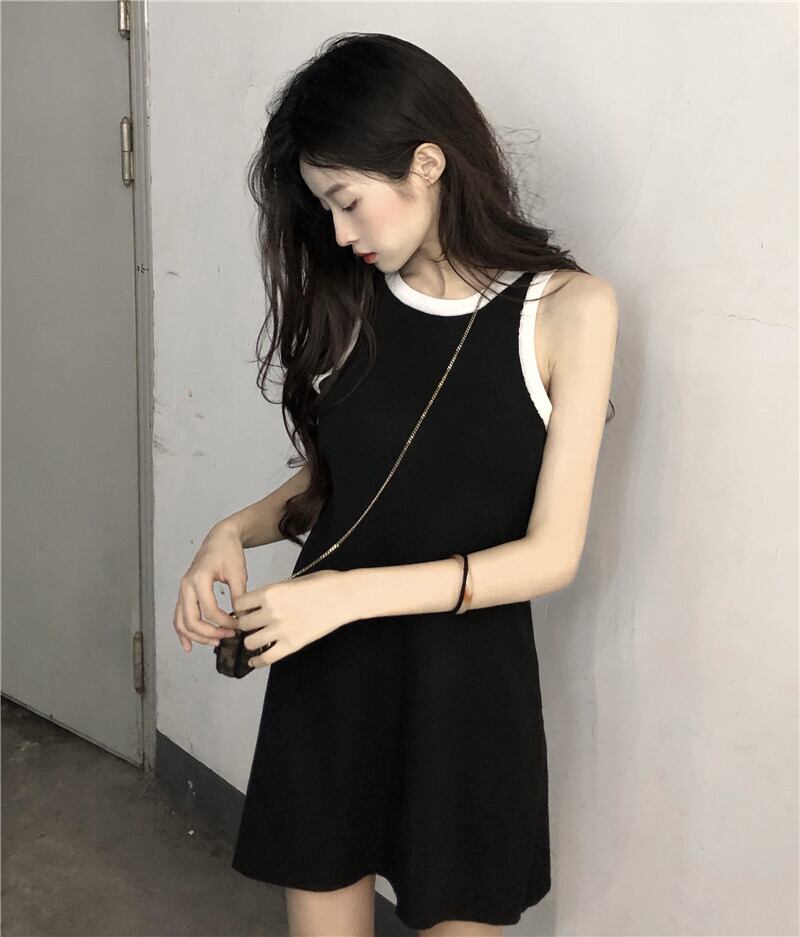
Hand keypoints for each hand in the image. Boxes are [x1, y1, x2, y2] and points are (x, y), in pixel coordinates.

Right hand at [172, 522, 247, 652]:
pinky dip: (182, 632)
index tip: (239, 625)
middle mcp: (186, 586)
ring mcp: (183, 590)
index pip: (209, 610)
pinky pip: (178, 616)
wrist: (220, 539)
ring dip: (196, 636)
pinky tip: (188, 645)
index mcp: (199, 579)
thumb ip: (239, 597)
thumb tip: (243, 619)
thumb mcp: (238, 573)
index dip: (224, 622)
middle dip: (209, 633)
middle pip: (191, 619)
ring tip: (214, 642)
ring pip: (182, 621)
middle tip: (227, 637)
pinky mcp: (184, 594)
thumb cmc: (229, 552)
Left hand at [232, 568, 352, 666]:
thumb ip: (275, 592)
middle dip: (246, 625)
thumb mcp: (294, 580)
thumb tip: (262, 602)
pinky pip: (267, 658)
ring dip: (251, 641)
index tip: (246, 610)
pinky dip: (257, 661)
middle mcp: (271, 612)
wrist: (344, 596)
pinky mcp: (292, 645)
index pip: (240, 604)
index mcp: (270, 592)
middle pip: (243, 624)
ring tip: (257, 639)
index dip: (241, 608)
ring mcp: (281, 630)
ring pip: (250, 642)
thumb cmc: (324, 584)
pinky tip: (254, 661)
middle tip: (252, 626)